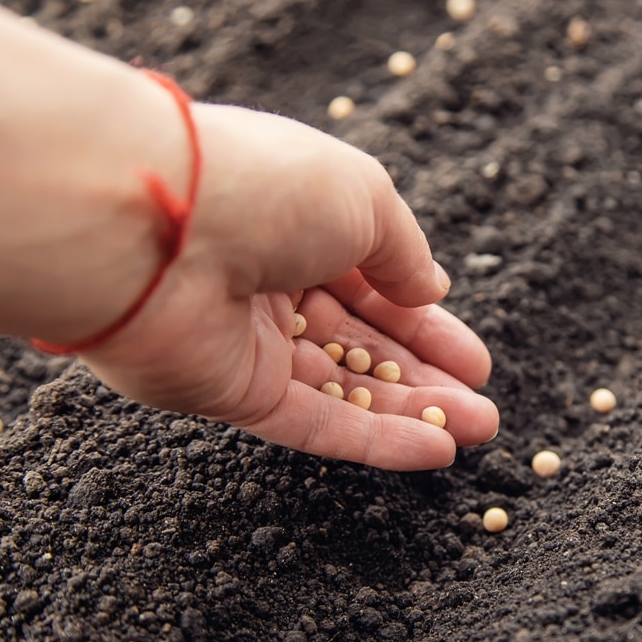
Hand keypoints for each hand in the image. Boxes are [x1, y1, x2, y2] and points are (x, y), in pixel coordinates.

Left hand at [79, 103, 498, 470]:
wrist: (156, 227)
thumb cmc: (265, 189)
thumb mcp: (364, 198)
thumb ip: (403, 252)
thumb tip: (432, 288)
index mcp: (298, 227)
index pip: (375, 286)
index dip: (428, 324)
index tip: (474, 358)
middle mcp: (271, 285)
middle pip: (365, 344)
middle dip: (429, 377)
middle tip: (485, 408)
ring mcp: (249, 343)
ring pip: (346, 388)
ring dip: (414, 412)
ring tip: (479, 431)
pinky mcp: (231, 393)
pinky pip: (313, 424)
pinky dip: (374, 441)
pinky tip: (434, 452)